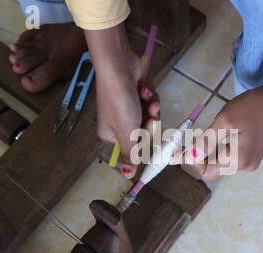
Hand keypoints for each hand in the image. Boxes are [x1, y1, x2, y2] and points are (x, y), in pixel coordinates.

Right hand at [85, 25, 159, 178]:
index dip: (144, 139)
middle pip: (144, 130)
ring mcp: (126, 107)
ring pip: (149, 115)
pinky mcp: (134, 94)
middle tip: (149, 113)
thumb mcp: (126, 132)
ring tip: (147, 98)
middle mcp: (117, 122)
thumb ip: (130, 155)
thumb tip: (127, 176)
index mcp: (111, 135)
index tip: (148, 130)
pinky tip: (144, 89)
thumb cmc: (120, 102)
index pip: (133, 146)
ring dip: (151, 107)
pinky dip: (148, 95)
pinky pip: (148, 101)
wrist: (118, 66)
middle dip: (150, 120)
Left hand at [179, 72, 262, 180]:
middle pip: (214, 168)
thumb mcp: (225, 121)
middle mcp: (245, 166)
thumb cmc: (253, 107)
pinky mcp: (254, 153)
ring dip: (210, 151)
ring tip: (205, 132)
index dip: (192, 161)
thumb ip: (206, 142)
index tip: (181, 147)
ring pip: (222, 162)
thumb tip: (189, 157)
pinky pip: (231, 155)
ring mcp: (251, 161)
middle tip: (188, 138)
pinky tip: (221, 133)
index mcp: (237, 160)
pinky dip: (221, 147)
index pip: (206, 172)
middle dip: (200, 156)